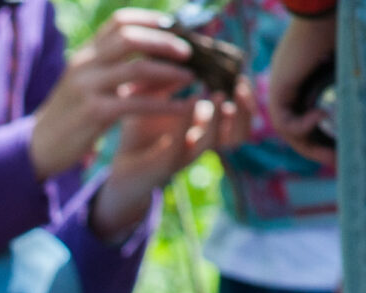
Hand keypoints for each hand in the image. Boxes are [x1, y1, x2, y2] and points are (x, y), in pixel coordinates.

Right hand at [30, 11, 204, 179]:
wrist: (37, 147)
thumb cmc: (67, 117)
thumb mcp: (84, 84)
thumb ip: (110, 68)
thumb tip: (148, 57)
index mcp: (85, 54)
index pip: (119, 22)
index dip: (150, 20)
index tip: (175, 27)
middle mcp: (85, 65)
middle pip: (130, 38)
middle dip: (164, 42)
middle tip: (189, 53)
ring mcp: (87, 88)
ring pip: (136, 69)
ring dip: (169, 71)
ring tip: (191, 77)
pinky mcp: (93, 114)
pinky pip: (136, 104)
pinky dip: (164, 105)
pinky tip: (182, 109)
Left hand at [88, 85, 250, 240]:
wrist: (119, 168)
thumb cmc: (139, 129)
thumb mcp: (154, 96)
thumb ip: (169, 78)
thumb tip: (185, 52)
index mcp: (206, 129)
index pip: (239, 119)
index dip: (247, 101)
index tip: (243, 77)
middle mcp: (202, 143)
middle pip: (239, 134)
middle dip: (244, 110)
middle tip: (242, 86)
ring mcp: (186, 155)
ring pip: (216, 142)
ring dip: (221, 119)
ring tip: (218, 95)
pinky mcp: (165, 165)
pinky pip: (182, 145)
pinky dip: (187, 123)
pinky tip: (189, 101)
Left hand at [266, 12, 337, 164]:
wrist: (327, 12)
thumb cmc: (346, 32)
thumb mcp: (348, 72)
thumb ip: (349, 95)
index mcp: (303, 81)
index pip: (308, 121)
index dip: (324, 139)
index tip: (343, 152)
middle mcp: (289, 87)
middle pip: (297, 132)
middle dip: (318, 150)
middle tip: (339, 162)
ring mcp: (281, 88)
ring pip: (289, 132)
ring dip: (310, 147)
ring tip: (334, 154)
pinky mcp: (278, 88)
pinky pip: (284, 122)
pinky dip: (303, 126)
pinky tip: (322, 115)